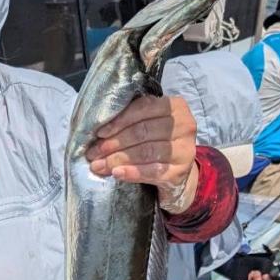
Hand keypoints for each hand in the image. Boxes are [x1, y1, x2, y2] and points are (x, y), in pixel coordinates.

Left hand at [85, 95, 197, 212]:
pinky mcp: (181, 171)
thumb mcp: (149, 124)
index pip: (143, 109)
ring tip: (99, 165)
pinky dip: (132, 172)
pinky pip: (153, 171)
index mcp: (175, 106)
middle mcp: (184, 125)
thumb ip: (131, 121)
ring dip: (118, 159)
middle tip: (94, 153)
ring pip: (145, 152)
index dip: (119, 121)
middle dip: (114, 143)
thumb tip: (99, 134)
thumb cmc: (158, 142)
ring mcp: (185, 149)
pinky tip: (117, 173)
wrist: (177, 171)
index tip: (99, 133)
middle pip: (142, 132)